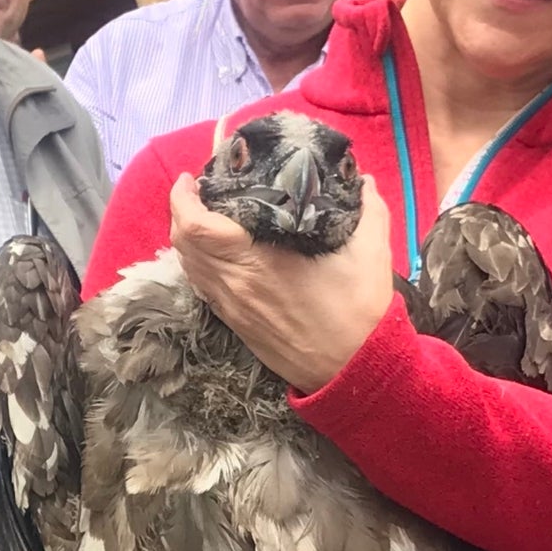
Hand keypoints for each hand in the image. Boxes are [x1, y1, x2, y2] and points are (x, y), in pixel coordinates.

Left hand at [169, 172, 394, 392]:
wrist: (354, 371)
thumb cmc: (359, 314)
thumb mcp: (370, 253)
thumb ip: (368, 209)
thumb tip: (364, 180)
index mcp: (257, 263)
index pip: (197, 227)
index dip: (183, 198)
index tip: (192, 178)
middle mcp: (236, 285)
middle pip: (183, 245)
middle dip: (181, 212)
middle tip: (198, 191)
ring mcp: (233, 308)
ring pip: (190, 268)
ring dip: (187, 239)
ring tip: (203, 216)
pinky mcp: (237, 325)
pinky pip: (204, 288)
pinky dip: (199, 265)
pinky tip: (216, 254)